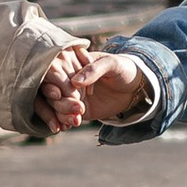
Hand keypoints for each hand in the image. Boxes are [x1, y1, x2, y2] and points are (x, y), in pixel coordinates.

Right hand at [30, 47, 155, 134]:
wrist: (135, 88)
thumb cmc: (123, 69)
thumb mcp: (112, 64)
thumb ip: (94, 70)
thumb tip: (75, 81)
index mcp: (72, 62)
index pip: (53, 72)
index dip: (52, 83)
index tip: (58, 94)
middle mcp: (67, 78)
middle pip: (51, 91)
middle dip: (59, 103)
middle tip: (79, 108)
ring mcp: (70, 94)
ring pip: (55, 105)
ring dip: (62, 113)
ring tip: (77, 120)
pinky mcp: (75, 109)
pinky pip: (63, 115)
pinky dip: (64, 121)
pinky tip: (70, 125)